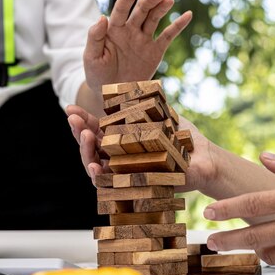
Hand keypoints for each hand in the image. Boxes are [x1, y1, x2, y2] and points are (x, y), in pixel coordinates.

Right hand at [66, 105, 213, 191]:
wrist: (204, 159)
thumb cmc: (183, 137)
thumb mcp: (160, 114)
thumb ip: (140, 103)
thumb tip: (122, 86)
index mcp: (122, 138)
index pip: (96, 129)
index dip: (81, 120)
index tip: (69, 109)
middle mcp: (119, 156)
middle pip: (90, 147)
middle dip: (78, 133)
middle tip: (73, 120)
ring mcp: (123, 173)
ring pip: (94, 167)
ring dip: (85, 153)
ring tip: (85, 138)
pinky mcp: (131, 187)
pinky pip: (110, 186)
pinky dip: (99, 177)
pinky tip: (94, 167)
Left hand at [83, 0, 192, 94]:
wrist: (111, 94)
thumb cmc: (97, 74)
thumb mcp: (91, 57)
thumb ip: (94, 37)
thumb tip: (103, 17)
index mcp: (113, 30)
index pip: (121, 9)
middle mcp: (129, 31)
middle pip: (141, 10)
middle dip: (150, 1)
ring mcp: (143, 40)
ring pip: (154, 19)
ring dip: (161, 8)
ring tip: (168, 0)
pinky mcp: (155, 51)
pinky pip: (168, 36)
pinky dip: (178, 25)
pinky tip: (187, 15)